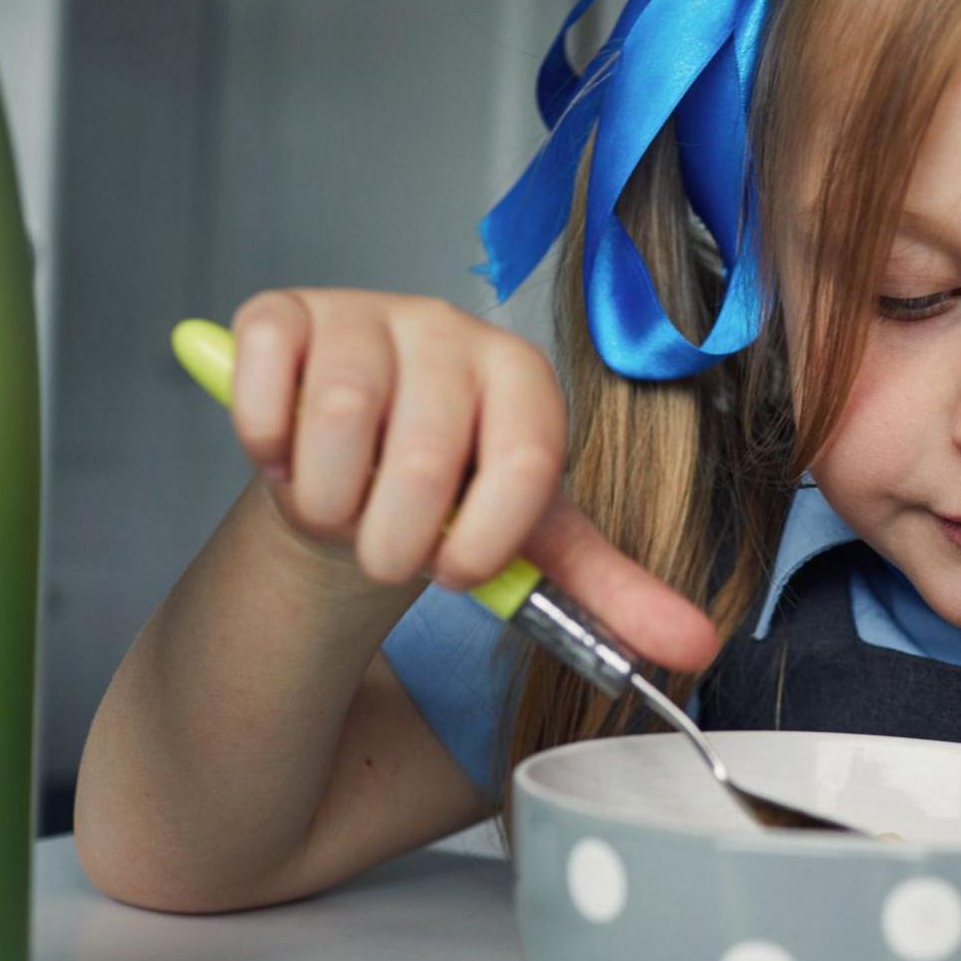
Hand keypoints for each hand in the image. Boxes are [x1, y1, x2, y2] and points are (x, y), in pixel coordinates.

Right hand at [225, 288, 715, 669]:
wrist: (358, 480)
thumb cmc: (451, 502)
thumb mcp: (536, 545)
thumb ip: (612, 593)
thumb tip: (696, 646)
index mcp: (523, 378)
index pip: (525, 459)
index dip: (485, 539)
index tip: (459, 575)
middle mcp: (449, 330)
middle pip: (421, 456)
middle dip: (394, 543)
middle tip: (386, 554)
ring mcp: (363, 315)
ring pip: (334, 422)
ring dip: (327, 501)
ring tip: (339, 507)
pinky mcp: (281, 314)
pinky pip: (264, 380)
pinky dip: (264, 445)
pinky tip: (285, 458)